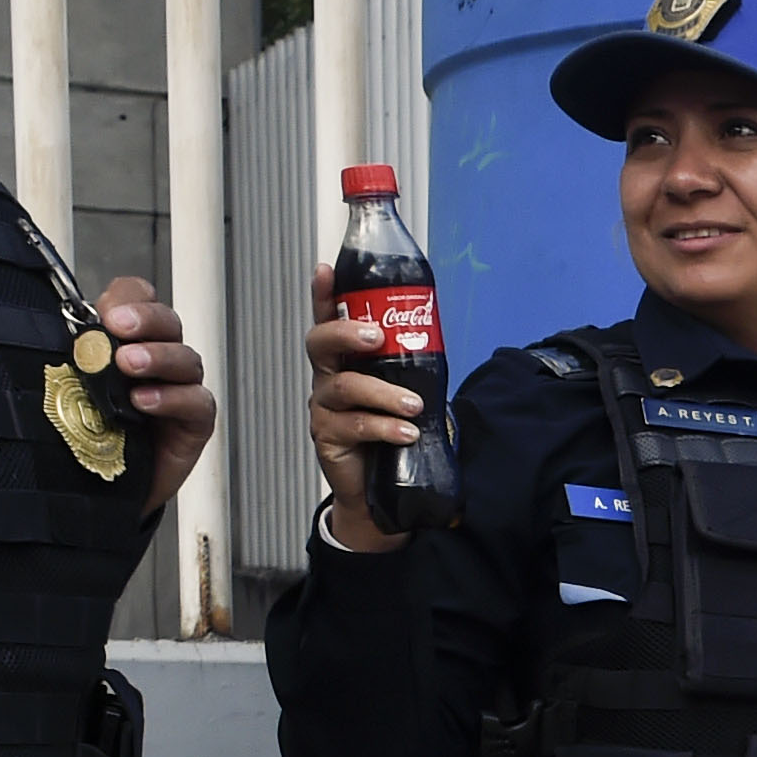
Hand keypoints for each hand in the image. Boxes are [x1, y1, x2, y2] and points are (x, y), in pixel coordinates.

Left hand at [92, 274, 216, 515]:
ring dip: (158, 356)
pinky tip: (145, 402)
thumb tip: (47, 330)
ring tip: (128, 366)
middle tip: (119, 328)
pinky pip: (197, 402)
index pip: (139, 299)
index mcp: (127, 340)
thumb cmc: (83, 435)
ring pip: (186, 358)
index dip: (130, 300)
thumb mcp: (68, 388)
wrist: (98, 491)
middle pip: (167, 322)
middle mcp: (157, 360)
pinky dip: (173, 398)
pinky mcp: (193, 423)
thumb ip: (71, 357)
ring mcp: (178, 389)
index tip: (108, 313)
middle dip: (146, 320)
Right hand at [305, 262, 424, 551]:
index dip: (323, 294)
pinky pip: (355, 426)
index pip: (329, 319)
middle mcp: (328, 379)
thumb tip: (435, 328)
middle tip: (377, 336)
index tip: (326, 269)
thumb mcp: (402, 389)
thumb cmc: (392, 430)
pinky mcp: (328, 438)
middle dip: (347, 332)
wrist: (383, 487)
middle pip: (321, 343)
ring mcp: (324, 408)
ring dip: (384, 393)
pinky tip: (406, 432)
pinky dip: (385, 427)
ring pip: (346, 388)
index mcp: (344, 360)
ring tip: (415, 405)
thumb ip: (408, 362)